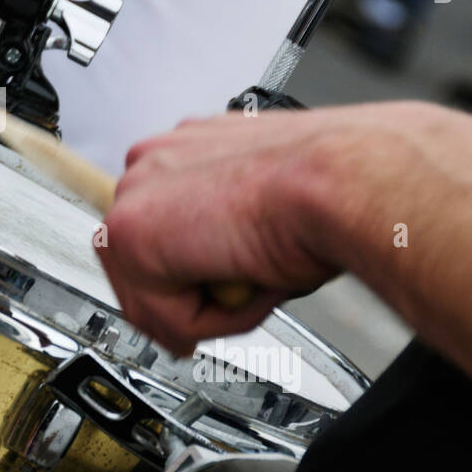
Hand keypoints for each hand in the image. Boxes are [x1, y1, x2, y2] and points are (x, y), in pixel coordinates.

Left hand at [96, 103, 471, 356]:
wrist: (342, 182)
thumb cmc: (333, 186)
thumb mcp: (270, 209)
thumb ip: (230, 227)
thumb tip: (229, 262)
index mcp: (185, 151)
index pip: (160, 233)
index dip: (191, 275)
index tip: (222, 286)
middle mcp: (151, 164)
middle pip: (141, 270)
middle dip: (192, 300)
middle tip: (250, 284)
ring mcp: (134, 196)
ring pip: (155, 299)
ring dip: (213, 309)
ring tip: (260, 272)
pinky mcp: (130, 237)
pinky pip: (168, 320)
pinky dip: (219, 320)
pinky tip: (253, 277)